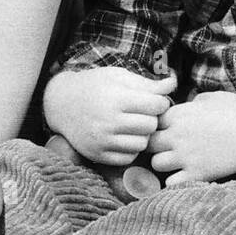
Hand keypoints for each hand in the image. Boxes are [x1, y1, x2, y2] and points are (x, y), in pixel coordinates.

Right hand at [43, 67, 176, 166]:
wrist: (61, 103)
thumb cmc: (95, 85)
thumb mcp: (119, 77)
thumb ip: (148, 83)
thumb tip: (174, 84)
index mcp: (116, 99)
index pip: (157, 105)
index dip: (160, 102)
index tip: (153, 100)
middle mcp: (108, 122)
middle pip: (151, 126)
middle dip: (152, 118)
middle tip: (142, 113)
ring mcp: (102, 141)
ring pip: (142, 144)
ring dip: (142, 135)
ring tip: (133, 124)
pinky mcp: (98, 155)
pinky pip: (129, 158)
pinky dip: (131, 149)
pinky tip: (123, 136)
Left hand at [148, 90, 235, 185]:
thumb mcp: (210, 98)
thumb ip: (191, 102)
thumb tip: (186, 105)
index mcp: (178, 115)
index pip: (151, 123)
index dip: (157, 127)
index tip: (167, 130)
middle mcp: (176, 135)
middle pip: (149, 144)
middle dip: (156, 146)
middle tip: (168, 148)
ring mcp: (185, 156)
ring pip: (156, 164)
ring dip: (164, 164)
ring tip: (177, 162)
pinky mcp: (196, 173)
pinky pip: (170, 182)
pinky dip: (174, 181)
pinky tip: (184, 175)